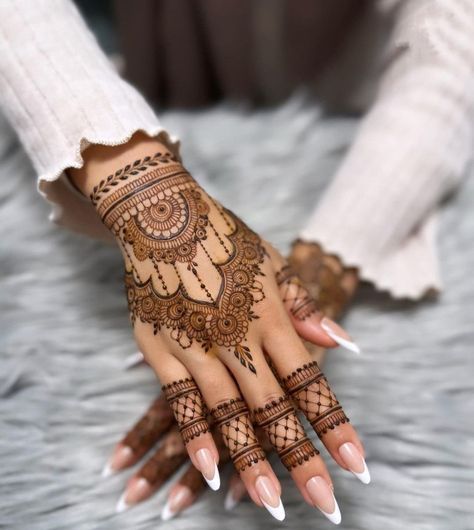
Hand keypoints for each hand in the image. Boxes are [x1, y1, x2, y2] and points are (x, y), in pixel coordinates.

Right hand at [71, 135, 365, 521]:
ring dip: (250, 459)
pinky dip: (196, 433)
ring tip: (269, 504)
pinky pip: (180, 399)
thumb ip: (306, 308)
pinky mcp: (160, 347)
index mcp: (269, 314)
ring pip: (228, 411)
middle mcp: (236, 335)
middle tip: (324, 505)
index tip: (356, 463)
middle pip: (274, 406)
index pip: (309, 379)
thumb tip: (346, 345)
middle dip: (300, 458)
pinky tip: (209, 469)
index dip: (334, 423)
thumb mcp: (272, 263)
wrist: (164, 216)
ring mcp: (196, 343)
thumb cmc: (225, 240)